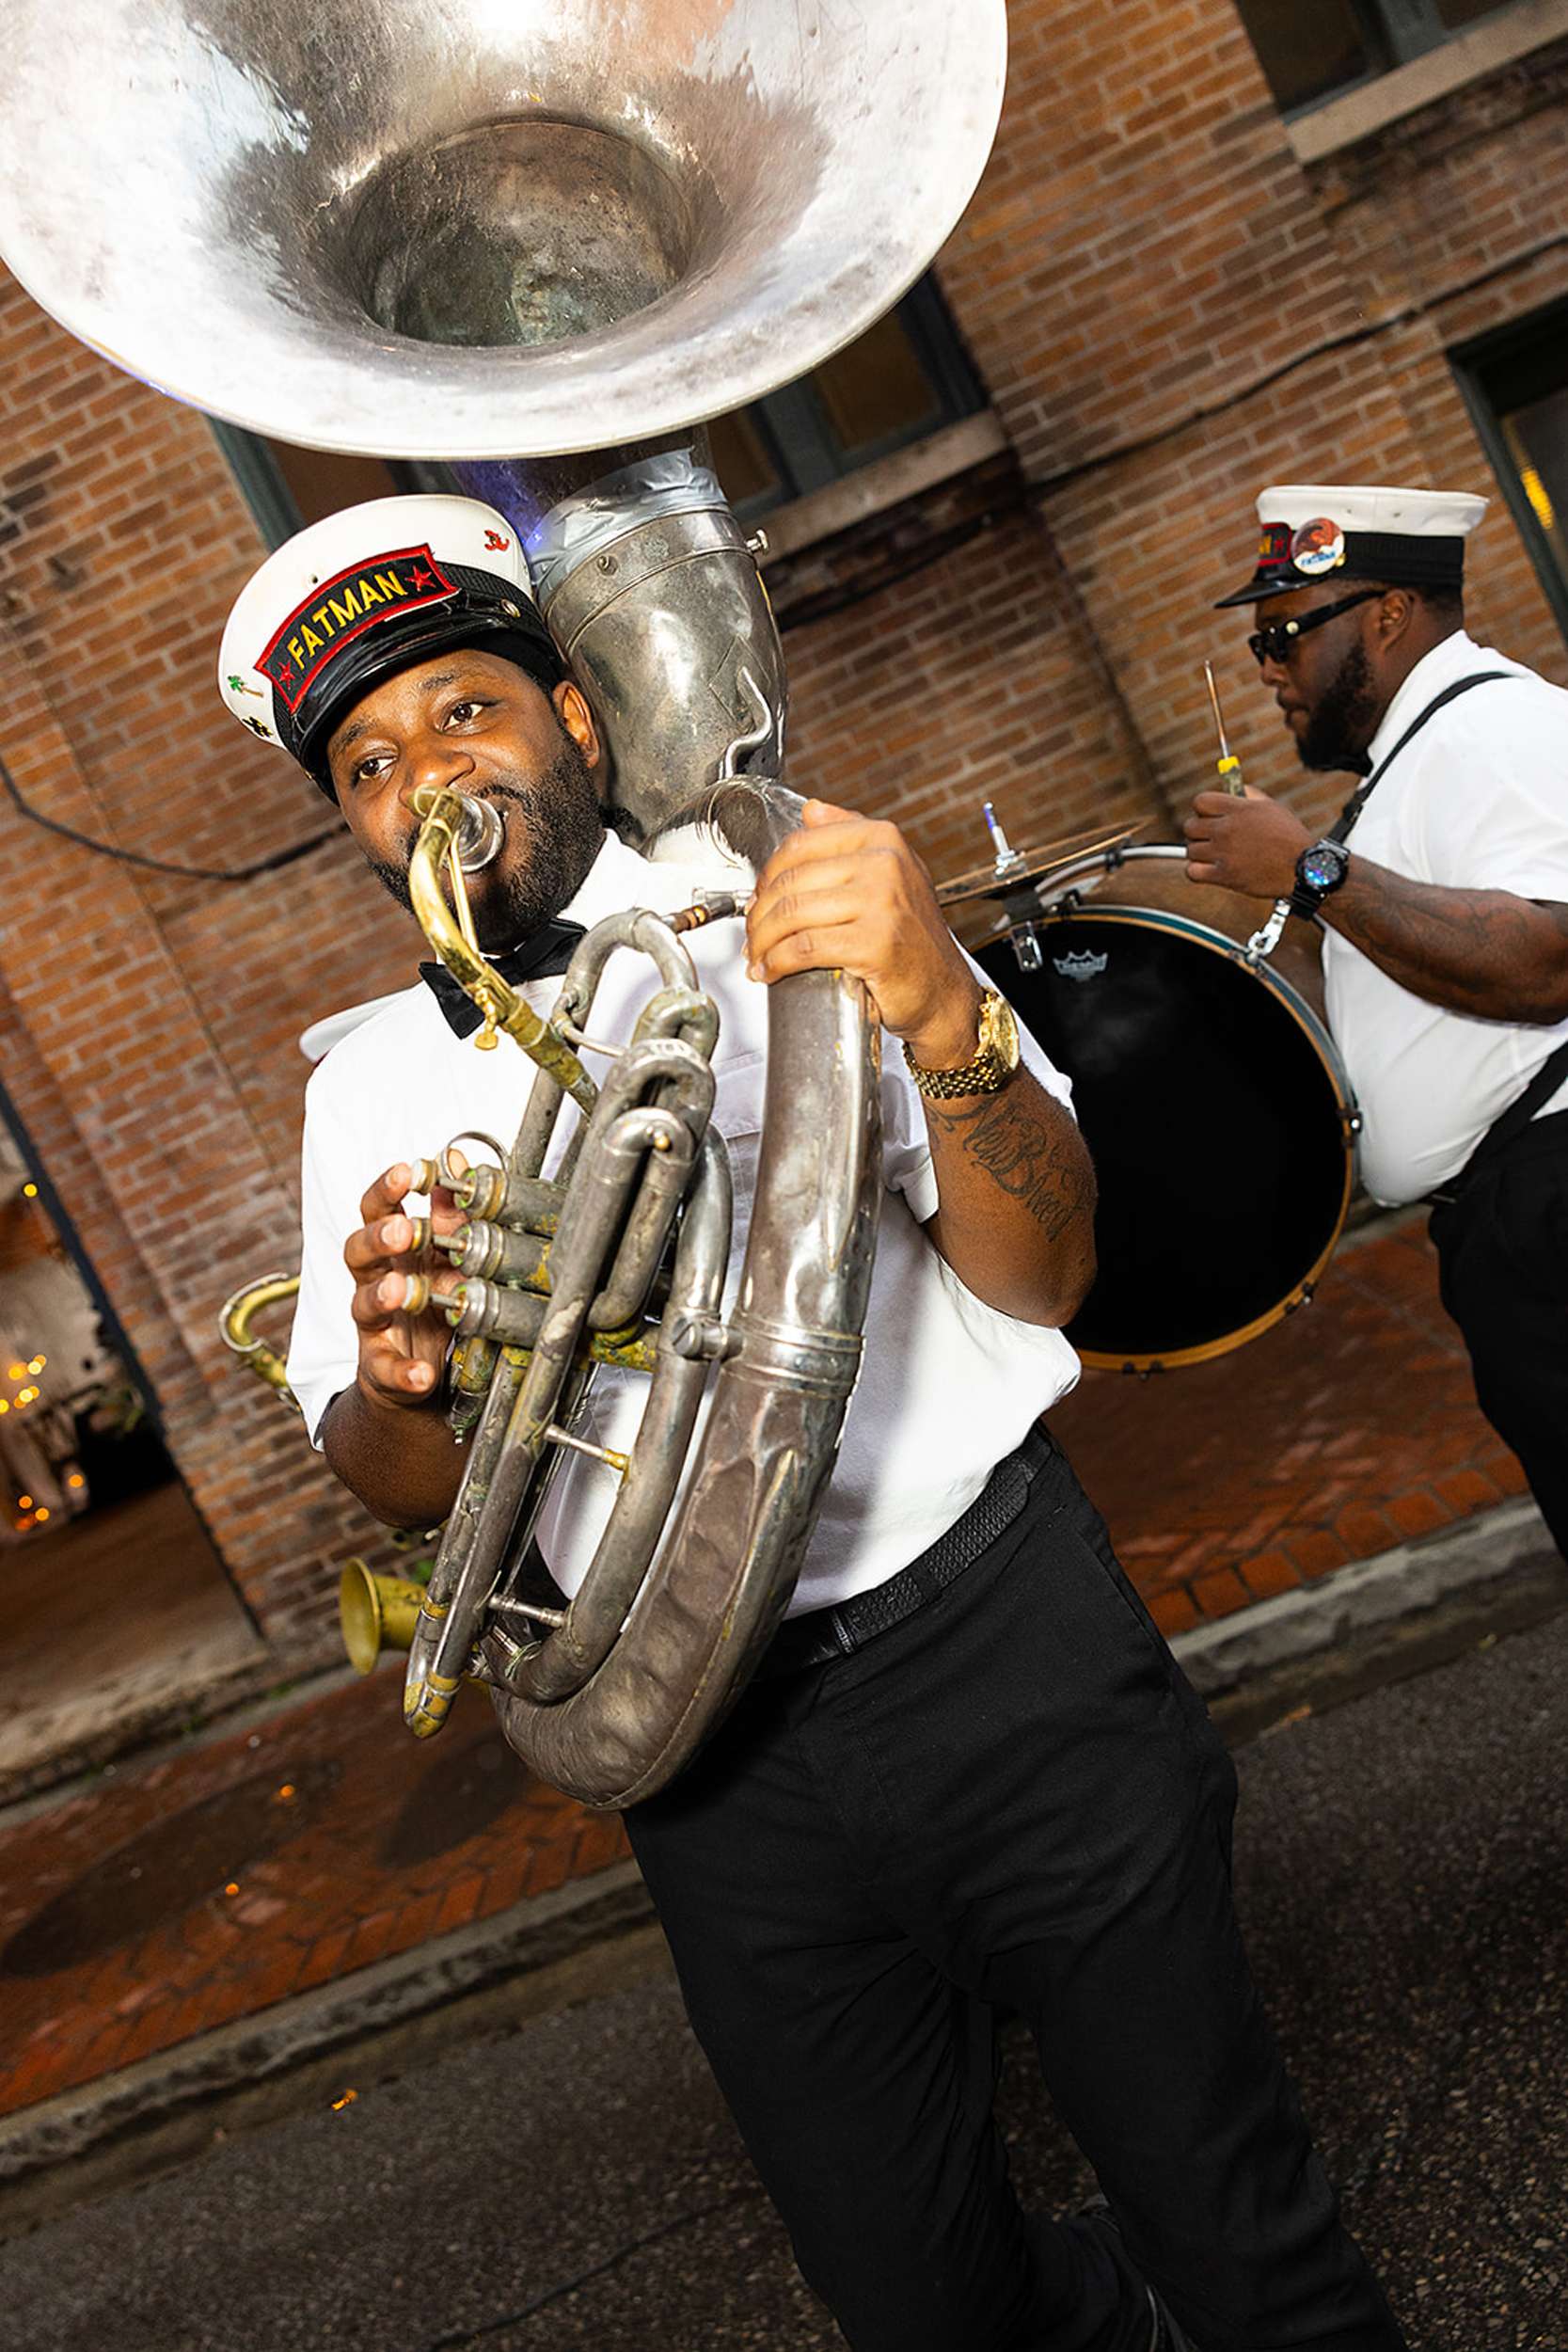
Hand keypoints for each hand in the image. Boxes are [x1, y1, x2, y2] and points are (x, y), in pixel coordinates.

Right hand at [343, 1159, 466, 1409]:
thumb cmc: (433, 1298)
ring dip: (382, 1295)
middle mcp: (377, 1280)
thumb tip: (457, 1161)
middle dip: (379, 1237)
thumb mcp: (446, 1253)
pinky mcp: (381, 1366)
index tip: (409, 1170)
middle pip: (358, 1251)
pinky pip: (386, 1369)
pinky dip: (403, 1371)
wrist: (421, 1366)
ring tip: (400, 1289)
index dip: (388, 1189)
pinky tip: (421, 1373)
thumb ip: (451, 1212)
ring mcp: (376, 1324)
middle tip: (402, 1229)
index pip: (378, 1210)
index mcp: (393, 1248)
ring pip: (363, 1305)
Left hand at [746, 799, 982, 1066]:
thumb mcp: (892, 874)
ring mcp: (881, 902)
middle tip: (752, 936)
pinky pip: (803, 947)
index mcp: (883, 839)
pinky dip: (776, 963)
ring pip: (791, 914)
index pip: (800, 846)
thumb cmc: (913, 938)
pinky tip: (770, 971)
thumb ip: (851, 836)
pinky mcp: (874, 943)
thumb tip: (811, 810)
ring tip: (757, 956)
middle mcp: (885, 863)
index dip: (766, 877)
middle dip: (758, 914)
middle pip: (790, 882)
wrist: (943, 991)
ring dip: (761, 941)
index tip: (757, 901)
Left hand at [1183, 789, 1311, 897]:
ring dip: (1199, 853)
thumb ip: (1251, 796)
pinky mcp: (1224, 876)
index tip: (1209, 816)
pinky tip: (1209, 870)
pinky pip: (1192, 872)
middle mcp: (1228, 829)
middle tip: (1210, 837)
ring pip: (1190, 849)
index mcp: (1239, 809)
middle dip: (1198, 831)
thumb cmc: (1290, 837)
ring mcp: (1224, 853)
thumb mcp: (1273, 808)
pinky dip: (1197, 871)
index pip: (1200, 801)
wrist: (1303, 868)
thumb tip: (1235, 788)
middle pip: (1190, 826)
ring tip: (1213, 855)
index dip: (1202, 809)